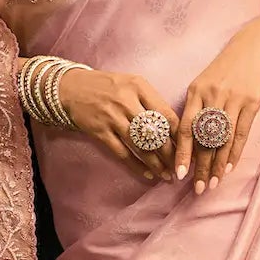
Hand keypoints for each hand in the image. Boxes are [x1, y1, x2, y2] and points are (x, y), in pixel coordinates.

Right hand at [60, 67, 179, 181]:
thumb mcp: (131, 84)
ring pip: (141, 146)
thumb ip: (151, 101)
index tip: (190, 149)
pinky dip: (137, 166)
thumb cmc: (107, 86)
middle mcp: (126, 101)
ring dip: (156, 164)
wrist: (70, 88)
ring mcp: (112, 117)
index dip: (180, 135)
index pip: (167, 114)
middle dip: (171, 154)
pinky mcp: (100, 132)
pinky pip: (122, 153)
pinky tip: (148, 174)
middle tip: (181, 167)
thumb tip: (175, 128)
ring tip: (168, 175)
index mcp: (139, 86)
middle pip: (155, 133)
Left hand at [174, 18, 259, 193]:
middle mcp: (211, 96)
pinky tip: (229, 168)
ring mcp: (233, 99)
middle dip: (200, 166)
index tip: (177, 173)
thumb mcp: (204, 83)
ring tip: (213, 183)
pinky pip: (241, 133)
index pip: (184, 128)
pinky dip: (234, 153)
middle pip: (203, 138)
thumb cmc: (225, 69)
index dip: (181, 153)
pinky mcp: (251, 102)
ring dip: (218, 165)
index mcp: (195, 91)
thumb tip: (186, 142)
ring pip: (222, 139)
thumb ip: (195, 108)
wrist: (253, 47)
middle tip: (197, 188)